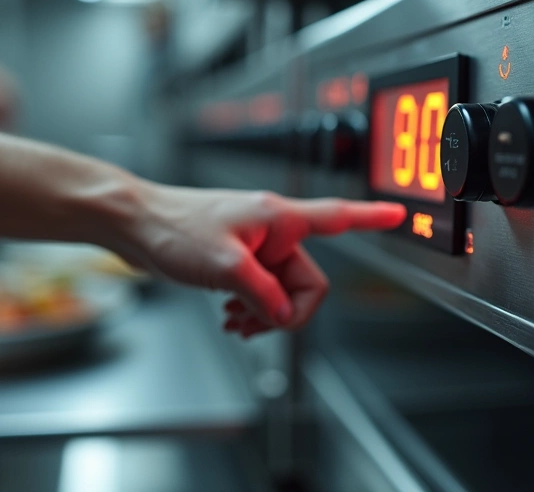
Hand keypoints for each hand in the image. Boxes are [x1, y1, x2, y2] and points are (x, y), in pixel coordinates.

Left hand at [118, 185, 405, 337]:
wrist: (134, 225)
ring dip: (263, 313)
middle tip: (253, 322)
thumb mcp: (224, 266)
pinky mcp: (237, 257)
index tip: (399, 213)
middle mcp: (272, 230)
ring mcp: (254, 245)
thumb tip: (283, 315)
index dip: (372, 217)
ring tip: (234, 320)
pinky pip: (260, 290)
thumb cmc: (172, 228)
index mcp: (278, 218)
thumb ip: (262, 294)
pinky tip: (229, 315)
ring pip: (281, 291)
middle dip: (284, 310)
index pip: (338, 216)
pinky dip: (250, 307)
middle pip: (306, 282)